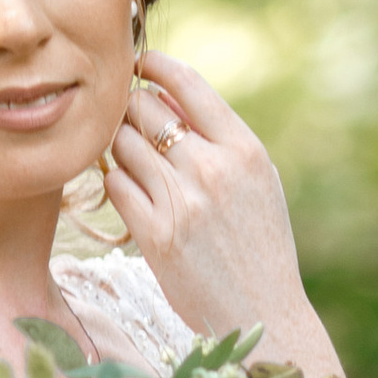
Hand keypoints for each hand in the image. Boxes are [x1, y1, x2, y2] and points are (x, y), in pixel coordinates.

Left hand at [103, 54, 311, 348]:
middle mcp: (213, 170)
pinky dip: (117, 184)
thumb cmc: (259, 244)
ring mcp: (182, 202)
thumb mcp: (259, 181)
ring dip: (120, 148)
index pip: (188, 83)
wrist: (262, 314)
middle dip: (131, 111)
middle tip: (134, 127)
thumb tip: (168, 95)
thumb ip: (219, 136)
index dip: (155, 65)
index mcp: (245, 150)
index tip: (140, 64)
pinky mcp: (155, 236)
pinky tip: (133, 194)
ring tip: (135, 164)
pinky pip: (115, 185)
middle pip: (144, 108)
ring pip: (122, 144)